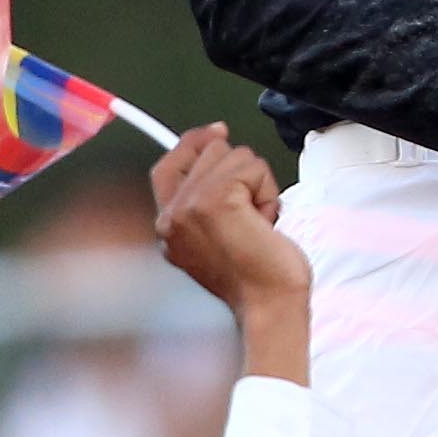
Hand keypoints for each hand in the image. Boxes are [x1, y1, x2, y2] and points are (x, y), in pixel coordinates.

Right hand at [147, 127, 311, 379]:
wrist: (270, 304)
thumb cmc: (256, 276)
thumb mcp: (220, 231)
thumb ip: (207, 194)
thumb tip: (216, 138)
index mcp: (168, 226)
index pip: (167, 164)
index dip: (193, 143)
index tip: (218, 132)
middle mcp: (170, 215)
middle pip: (207, 151)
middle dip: (240, 174)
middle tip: (249, 217)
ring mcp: (189, 206)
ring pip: (232, 154)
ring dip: (257, 185)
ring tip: (256, 223)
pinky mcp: (214, 200)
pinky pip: (251, 167)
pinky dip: (267, 191)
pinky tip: (264, 222)